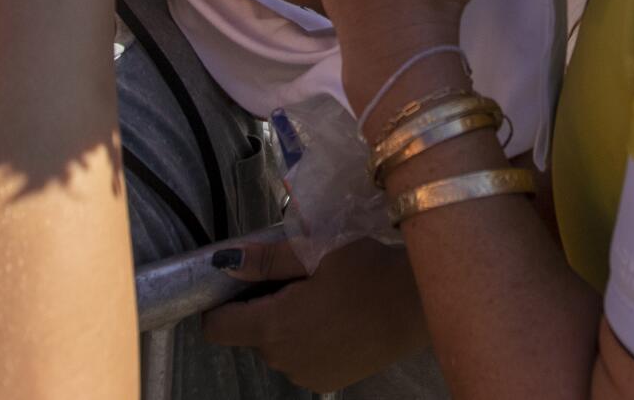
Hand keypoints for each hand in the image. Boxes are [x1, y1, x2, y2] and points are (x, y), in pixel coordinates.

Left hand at [205, 237, 427, 389]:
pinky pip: (300, 359)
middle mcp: (281, 360)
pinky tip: (335, 318)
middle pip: (250, 334)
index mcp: (273, 327)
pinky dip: (307, 340)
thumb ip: (266, 260)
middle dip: (263, 307)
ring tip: (321, 296)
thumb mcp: (316, 252)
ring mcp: (304, 375)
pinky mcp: (325, 382)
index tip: (240, 283)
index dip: (220, 303)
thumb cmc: (366, 271)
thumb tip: (224, 261)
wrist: (415, 305)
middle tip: (297, 278)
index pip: (217, 328)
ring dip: (286, 324)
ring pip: (276, 346)